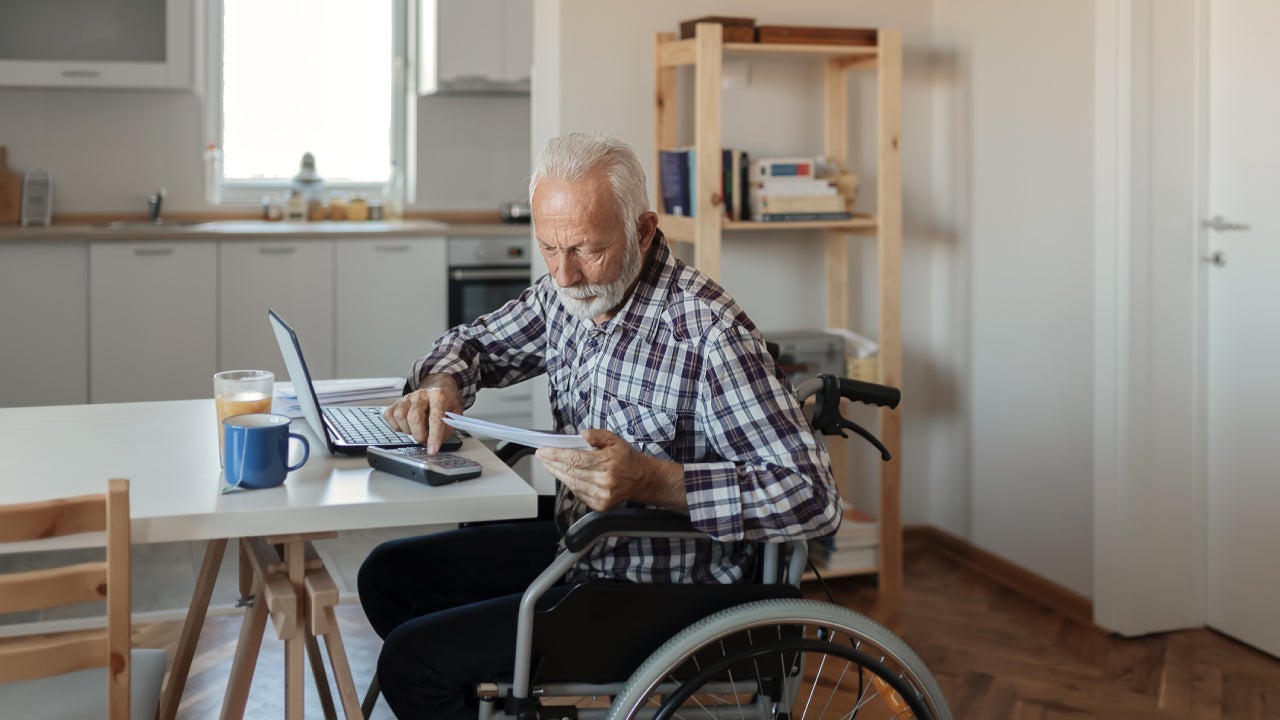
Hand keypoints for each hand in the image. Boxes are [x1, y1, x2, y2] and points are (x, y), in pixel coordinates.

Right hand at [383, 374, 461, 451]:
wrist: (437, 388)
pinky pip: (389, 416)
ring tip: (415, 431)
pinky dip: (396, 426)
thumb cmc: (445, 403)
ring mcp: (407, 397)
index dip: (434, 436)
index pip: (435, 418)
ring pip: (400, 416)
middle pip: (414, 418)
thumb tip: (436, 440)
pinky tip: (406, 426)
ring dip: (407, 430)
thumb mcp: (455, 414)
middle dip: (419, 435)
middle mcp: (421, 394)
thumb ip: (448, 427)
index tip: (432, 450)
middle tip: (424, 440)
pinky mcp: (397, 402)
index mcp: (438, 396)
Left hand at [535, 429, 686, 511]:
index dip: (556, 455)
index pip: (575, 459)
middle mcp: (604, 480)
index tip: (543, 451)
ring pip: (571, 484)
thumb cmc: (626, 458)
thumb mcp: (614, 439)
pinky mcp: (600, 504)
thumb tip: (581, 435)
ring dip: (557, 473)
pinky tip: (563, 475)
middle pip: (570, 472)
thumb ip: (597, 435)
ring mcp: (602, 495)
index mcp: (607, 462)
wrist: (642, 479)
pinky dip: (569, 483)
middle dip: (552, 463)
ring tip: (548, 464)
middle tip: (541, 456)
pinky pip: (578, 493)